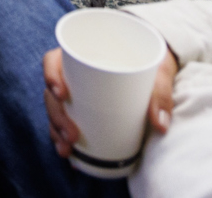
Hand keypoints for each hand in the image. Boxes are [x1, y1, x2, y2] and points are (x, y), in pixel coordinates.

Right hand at [45, 47, 177, 160]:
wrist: (159, 70)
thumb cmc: (154, 63)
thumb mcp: (158, 72)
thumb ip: (160, 95)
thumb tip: (160, 125)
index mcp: (84, 55)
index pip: (54, 60)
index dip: (51, 75)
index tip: (61, 94)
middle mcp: (74, 74)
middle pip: (52, 92)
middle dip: (57, 115)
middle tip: (71, 134)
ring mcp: (76, 94)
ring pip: (56, 111)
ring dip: (56, 130)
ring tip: (67, 148)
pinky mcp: (82, 112)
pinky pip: (65, 124)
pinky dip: (64, 140)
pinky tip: (69, 155)